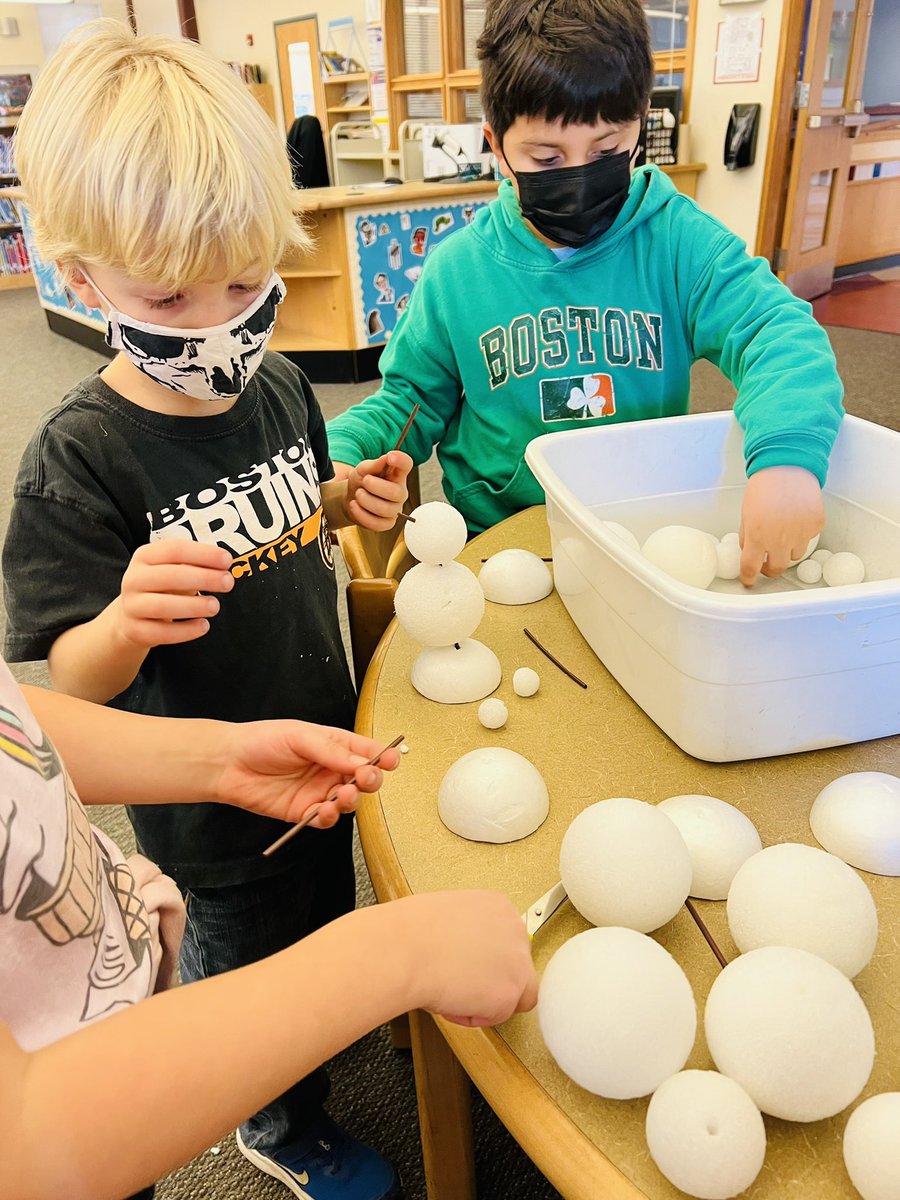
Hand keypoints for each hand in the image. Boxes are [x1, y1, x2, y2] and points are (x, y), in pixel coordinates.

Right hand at [116, 541, 234, 647]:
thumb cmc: (161, 588)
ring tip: (215, 606)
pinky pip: (161, 632)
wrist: (131, 617)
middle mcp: (134, 579)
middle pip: (169, 576)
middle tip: (228, 582)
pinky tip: (204, 626)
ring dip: (194, 606)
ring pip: (162, 606)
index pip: (175, 550)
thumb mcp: (173, 570)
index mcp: (145, 556)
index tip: (227, 560)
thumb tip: (223, 566)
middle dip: (203, 578)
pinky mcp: (135, 631)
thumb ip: (195, 565)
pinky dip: (185, 631)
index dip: (203, 554)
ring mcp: (132, 606)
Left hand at [214, 721, 401, 828]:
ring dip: (351, 800)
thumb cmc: (261, 741)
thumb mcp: (299, 736)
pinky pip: (325, 820)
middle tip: (366, 778)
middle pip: (362, 779)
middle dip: (370, 780)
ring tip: (344, 795)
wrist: (228, 764)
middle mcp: (329, 769)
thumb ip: (331, 750)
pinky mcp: (304, 812)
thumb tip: (360, 760)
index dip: (382, 756)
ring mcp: (318, 792)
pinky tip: (324, 810)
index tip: (391, 761)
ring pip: (348, 802)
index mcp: (333, 745)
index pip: (366, 751)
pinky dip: (328, 817)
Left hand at [344, 452, 412, 531]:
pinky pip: (377, 523)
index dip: (401, 461)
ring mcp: (395, 509)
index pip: (406, 465)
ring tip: (358, 494)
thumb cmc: (361, 482)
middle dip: (375, 487)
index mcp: (397, 474)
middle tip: (364, 481)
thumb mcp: (363, 469)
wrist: (351, 499)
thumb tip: (386, 458)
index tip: (390, 457)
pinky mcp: (387, 523)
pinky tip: (355, 505)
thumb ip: (374, 464)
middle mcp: (400, 492)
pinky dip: (361, 514)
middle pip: (396, 492)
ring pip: (385, 509)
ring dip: (366, 500)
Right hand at [400, 891, 538, 1026]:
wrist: (405, 950)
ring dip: (488, 1001)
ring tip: (455, 994)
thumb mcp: (450, 917)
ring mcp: (517, 961)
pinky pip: (498, 1016)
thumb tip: (471, 952)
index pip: (510, 942)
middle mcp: (515, 930)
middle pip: (518, 967)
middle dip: (494, 981)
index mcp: (499, 907)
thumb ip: (472, 933)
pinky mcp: (509, 992)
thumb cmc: (412, 933)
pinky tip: (452, 1002)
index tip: (474, 968)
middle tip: (465, 985)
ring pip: (515, 995)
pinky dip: (476, 1016)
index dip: (490, 961)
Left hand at [739, 466, 823, 586]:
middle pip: (777, 569)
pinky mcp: (816, 526)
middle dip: (770, 570)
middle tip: (766, 564)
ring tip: (782, 534)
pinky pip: (808, 539)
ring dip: (787, 551)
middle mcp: (779, 539)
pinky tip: (795, 519)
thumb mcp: (746, 514)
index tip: (749, 580)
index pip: (751, 568)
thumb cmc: (763, 488)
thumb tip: (748, 552)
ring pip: (794, 556)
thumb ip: (747, 536)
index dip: (749, 578)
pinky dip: (801, 535)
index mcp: (757, 536)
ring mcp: (800, 533)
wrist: (787, 467)